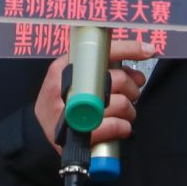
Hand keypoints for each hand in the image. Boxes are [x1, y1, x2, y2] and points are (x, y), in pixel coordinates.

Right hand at [33, 39, 153, 151]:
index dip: (127, 49)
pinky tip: (121, 127)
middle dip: (132, 87)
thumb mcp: (69, 80)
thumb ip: (96, 71)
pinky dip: (123, 127)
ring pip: (119, 103)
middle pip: (115, 79)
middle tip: (133, 93)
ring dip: (130, 110)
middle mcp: (65, 87)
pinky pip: (112, 126)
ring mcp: (71, 112)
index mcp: (63, 68)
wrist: (39, 136)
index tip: (147, 51)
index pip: (99, 52)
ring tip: (126, 113)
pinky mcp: (77, 135)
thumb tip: (135, 73)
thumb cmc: (61, 104)